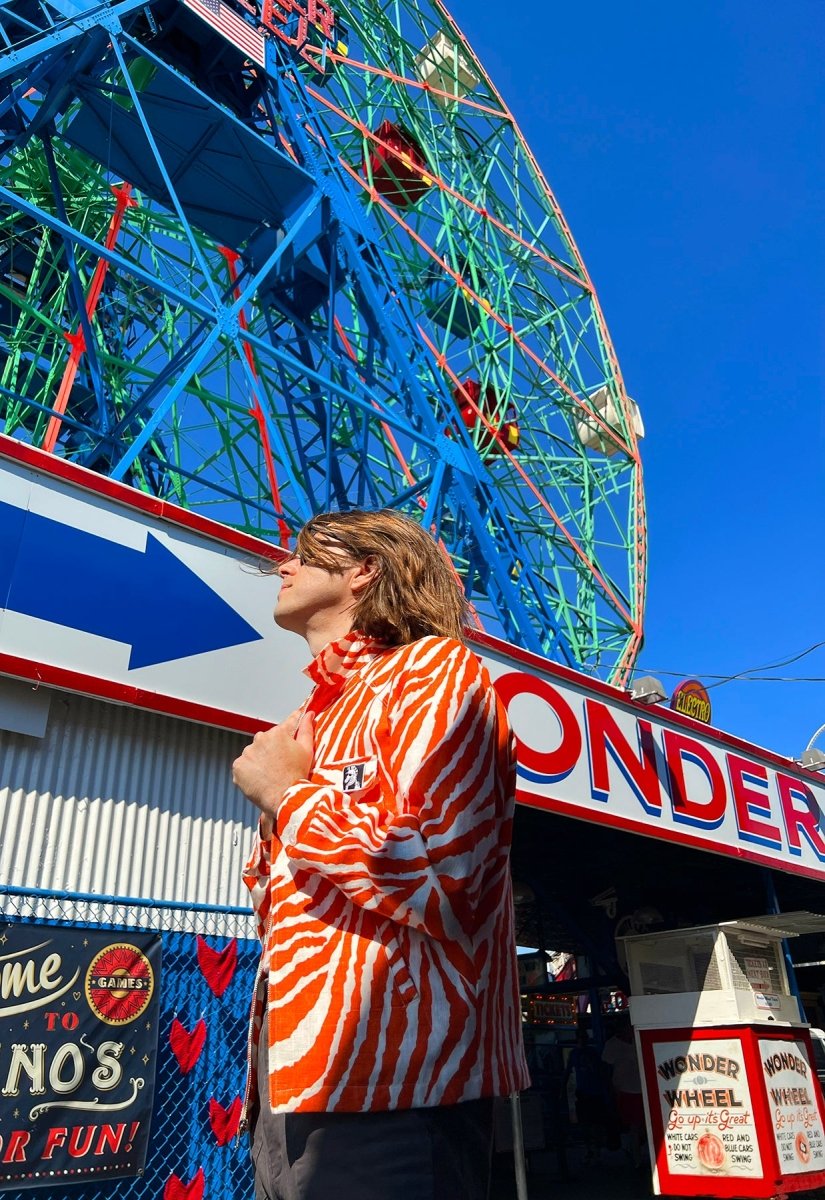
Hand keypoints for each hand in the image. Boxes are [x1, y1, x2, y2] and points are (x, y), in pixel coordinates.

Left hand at [232, 710, 313, 832]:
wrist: (284, 799)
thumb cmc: (297, 776)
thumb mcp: (307, 750)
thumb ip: (306, 729)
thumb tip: (309, 714)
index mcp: (278, 733)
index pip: (285, 725)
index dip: (289, 730)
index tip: (291, 730)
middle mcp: (260, 739)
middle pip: (266, 741)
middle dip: (271, 749)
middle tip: (280, 765)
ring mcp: (247, 753)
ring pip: (253, 753)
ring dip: (259, 760)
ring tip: (270, 774)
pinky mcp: (238, 767)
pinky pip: (243, 766)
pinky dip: (249, 772)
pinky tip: (260, 779)